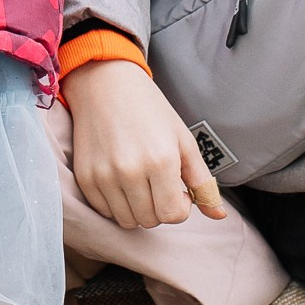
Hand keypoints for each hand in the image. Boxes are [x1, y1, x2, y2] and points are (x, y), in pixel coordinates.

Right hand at [64, 56, 227, 227]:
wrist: (105, 83)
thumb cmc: (149, 109)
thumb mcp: (183, 140)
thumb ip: (202, 181)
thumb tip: (219, 215)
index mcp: (161, 161)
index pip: (174, 215)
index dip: (181, 207)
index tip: (177, 188)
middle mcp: (131, 172)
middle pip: (151, 220)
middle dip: (160, 207)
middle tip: (158, 182)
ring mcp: (104, 176)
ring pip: (127, 220)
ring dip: (138, 208)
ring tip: (139, 182)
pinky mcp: (85, 177)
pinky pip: (105, 211)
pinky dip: (116, 204)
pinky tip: (120, 180)